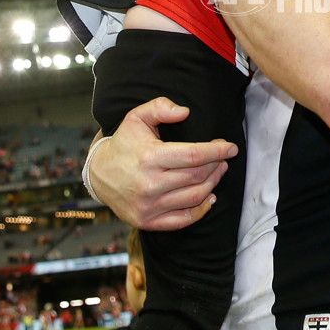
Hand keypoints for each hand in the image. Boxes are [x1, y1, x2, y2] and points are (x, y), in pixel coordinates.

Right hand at [88, 97, 238, 230]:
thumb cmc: (124, 143)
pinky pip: (183, 220)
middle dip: (217, 165)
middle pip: (198, 176)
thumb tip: (185, 112)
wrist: (98, 174)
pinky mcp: (147, 221)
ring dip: (213, 183)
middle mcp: (149, 184)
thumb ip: (160, 107)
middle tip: (224, 158)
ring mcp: (148, 206)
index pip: (194, 156)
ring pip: (195, 197)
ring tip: (218, 171)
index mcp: (149, 157)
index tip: (230, 147)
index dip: (217, 151)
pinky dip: (201, 209)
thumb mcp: (137, 117)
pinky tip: (209, 197)